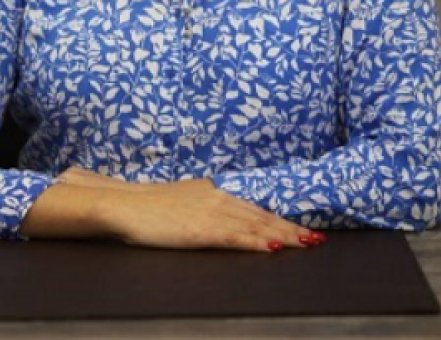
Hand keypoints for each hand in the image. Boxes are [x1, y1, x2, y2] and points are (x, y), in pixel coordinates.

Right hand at [61, 167, 320, 252]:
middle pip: (260, 216)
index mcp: (213, 192)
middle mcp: (217, 198)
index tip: (300, 228)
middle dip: (290, 228)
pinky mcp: (200, 229)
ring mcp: (210, 213)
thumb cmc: (148, 207)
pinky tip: (273, 249)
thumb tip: (222, 216)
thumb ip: (204, 206)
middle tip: (316, 239)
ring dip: (282, 235)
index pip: (253, 208)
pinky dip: (257, 242)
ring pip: (254, 225)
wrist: (124, 205)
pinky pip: (235, 237)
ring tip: (305, 243)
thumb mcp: (183, 200)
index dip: (279, 219)